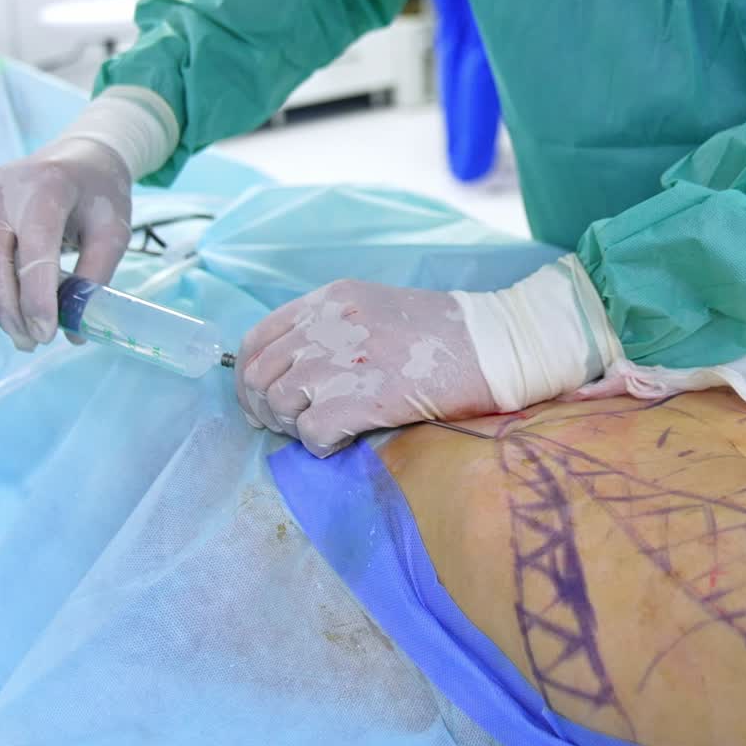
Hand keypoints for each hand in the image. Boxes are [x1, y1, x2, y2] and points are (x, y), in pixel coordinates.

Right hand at [0, 138, 131, 350]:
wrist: (79, 159)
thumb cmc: (98, 195)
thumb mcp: (114, 231)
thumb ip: (96, 277)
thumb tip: (75, 331)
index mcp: (48, 189)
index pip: (33, 251)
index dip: (36, 299)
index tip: (46, 333)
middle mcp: (3, 190)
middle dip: (7, 309)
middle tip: (30, 341)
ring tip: (11, 325)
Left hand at [236, 279, 496, 455]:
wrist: (495, 346)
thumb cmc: (446, 333)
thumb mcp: (379, 310)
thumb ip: (333, 329)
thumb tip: (293, 372)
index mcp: (331, 300)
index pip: (257, 339)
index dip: (249, 377)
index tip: (262, 401)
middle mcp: (328, 325)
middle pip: (260, 376)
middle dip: (266, 409)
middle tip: (289, 426)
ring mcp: (342, 361)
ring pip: (279, 405)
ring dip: (294, 427)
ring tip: (324, 429)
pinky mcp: (360, 399)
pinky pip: (311, 434)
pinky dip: (321, 446)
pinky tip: (344, 440)